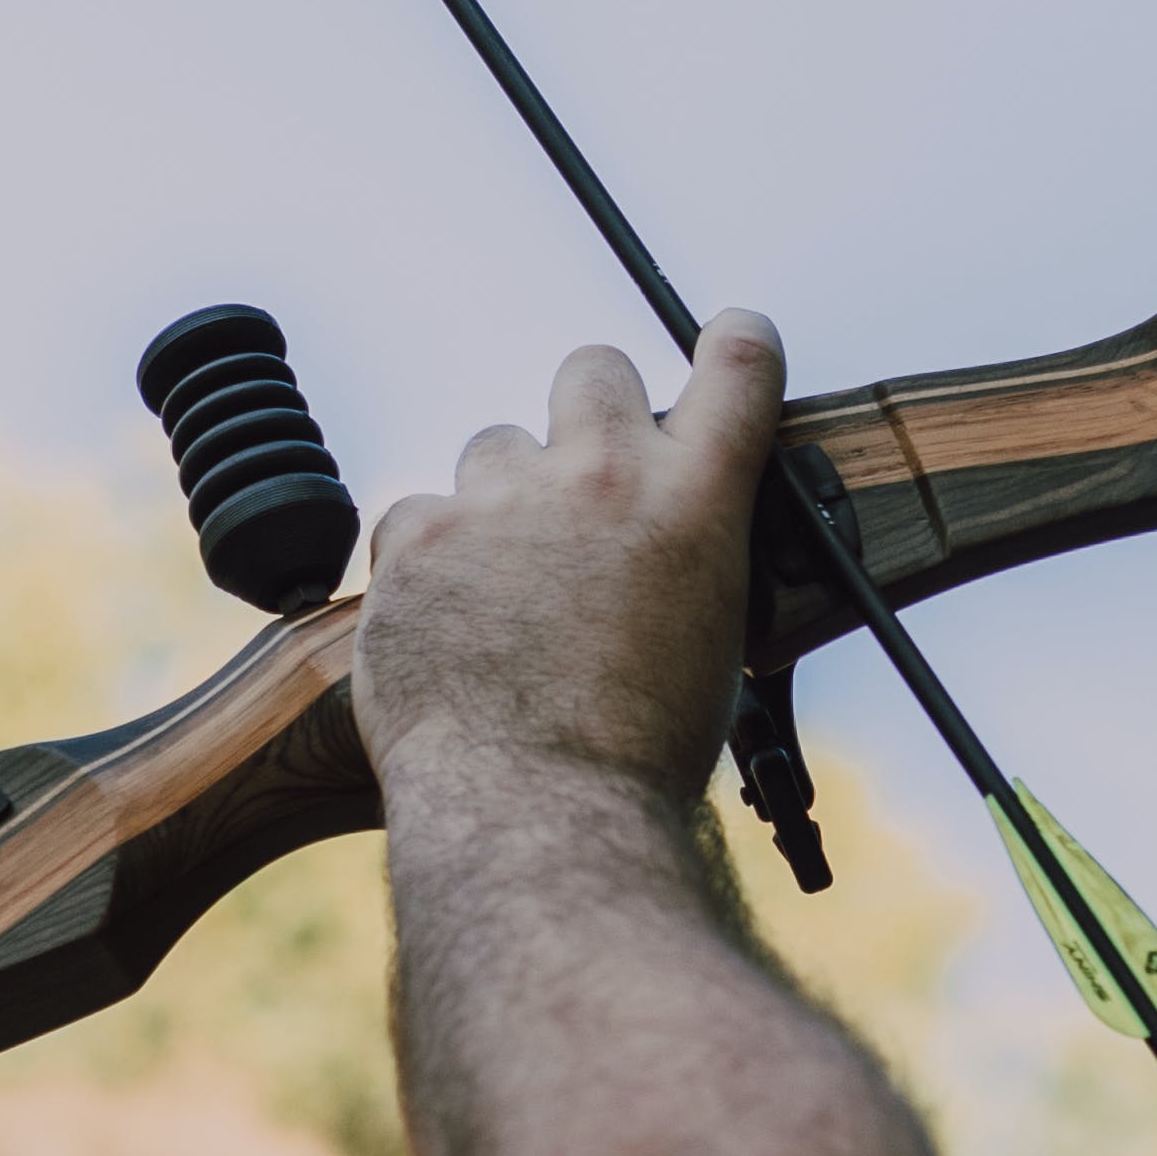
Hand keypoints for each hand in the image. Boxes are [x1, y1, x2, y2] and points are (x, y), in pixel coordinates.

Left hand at [354, 315, 784, 804]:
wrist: (541, 816)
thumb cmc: (636, 755)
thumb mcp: (710, 641)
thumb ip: (684, 557)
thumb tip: (658, 537)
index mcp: (697, 500)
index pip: (738, 362)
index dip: (736, 341)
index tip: (728, 340)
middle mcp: (602, 475)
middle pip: (593, 370)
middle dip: (588, 414)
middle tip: (580, 484)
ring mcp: (502, 500)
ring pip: (494, 446)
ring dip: (502, 500)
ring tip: (507, 593)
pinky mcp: (418, 537)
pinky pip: (420, 515)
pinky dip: (432, 560)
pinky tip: (451, 626)